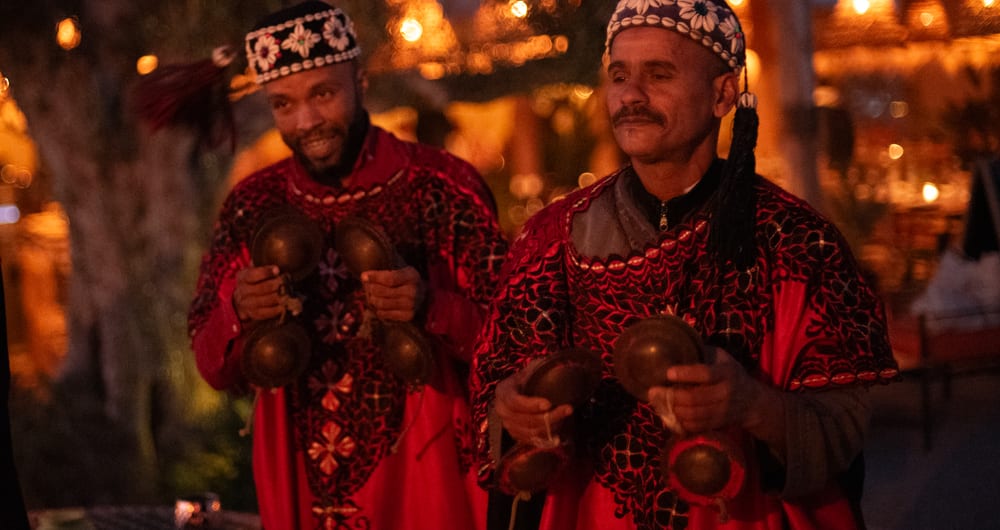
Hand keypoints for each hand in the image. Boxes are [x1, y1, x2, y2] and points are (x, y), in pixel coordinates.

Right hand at [233, 265, 284, 321]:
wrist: (242, 299)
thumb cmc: (254, 281)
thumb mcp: (254, 271)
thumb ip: (263, 266)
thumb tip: (277, 266)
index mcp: (242, 277)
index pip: (252, 274)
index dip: (265, 272)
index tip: (277, 269)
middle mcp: (243, 291)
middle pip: (262, 288)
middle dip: (277, 284)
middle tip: (287, 281)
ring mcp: (247, 304)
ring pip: (266, 300)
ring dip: (279, 296)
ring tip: (288, 292)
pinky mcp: (254, 314)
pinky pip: (266, 312)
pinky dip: (277, 309)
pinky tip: (284, 305)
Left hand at [361, 267, 424, 321]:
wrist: (423, 296)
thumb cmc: (406, 281)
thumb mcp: (400, 271)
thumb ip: (384, 273)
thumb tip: (364, 277)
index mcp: (411, 276)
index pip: (389, 278)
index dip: (374, 277)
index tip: (363, 276)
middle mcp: (413, 291)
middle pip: (382, 291)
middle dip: (371, 288)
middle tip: (368, 287)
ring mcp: (411, 305)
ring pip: (381, 303)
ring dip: (372, 299)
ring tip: (372, 296)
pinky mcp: (408, 316)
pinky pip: (385, 314)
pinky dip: (379, 310)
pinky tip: (380, 306)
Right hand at [494, 360, 573, 445]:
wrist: (521, 391)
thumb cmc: (528, 379)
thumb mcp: (531, 369)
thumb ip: (538, 369)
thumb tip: (556, 368)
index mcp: (503, 392)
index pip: (514, 402)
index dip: (531, 405)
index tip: (548, 404)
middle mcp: (501, 410)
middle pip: (524, 420)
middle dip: (548, 417)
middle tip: (567, 409)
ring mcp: (507, 425)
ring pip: (530, 432)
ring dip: (550, 427)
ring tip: (565, 417)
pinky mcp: (515, 435)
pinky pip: (531, 440)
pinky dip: (545, 437)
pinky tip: (559, 430)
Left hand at [647, 347, 762, 434]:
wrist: (752, 401)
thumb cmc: (731, 374)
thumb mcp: (723, 358)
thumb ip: (704, 354)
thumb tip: (677, 348)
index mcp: (726, 373)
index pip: (705, 374)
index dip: (686, 374)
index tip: (668, 373)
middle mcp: (726, 393)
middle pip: (694, 398)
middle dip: (671, 396)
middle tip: (653, 391)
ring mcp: (723, 411)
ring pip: (693, 414)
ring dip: (672, 409)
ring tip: (658, 402)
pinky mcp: (718, 424)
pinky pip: (696, 426)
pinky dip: (680, 422)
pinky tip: (670, 413)